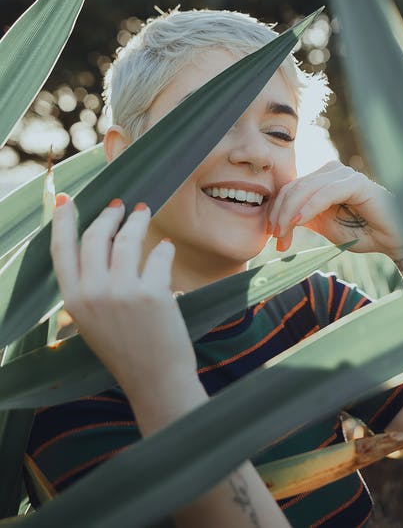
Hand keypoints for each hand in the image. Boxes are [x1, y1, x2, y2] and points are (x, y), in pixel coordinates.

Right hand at [50, 195, 199, 404]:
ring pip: (127, 239)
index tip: (65, 199)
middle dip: (108, 215)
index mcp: (73, 301)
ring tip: (142, 213)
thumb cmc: (126, 349)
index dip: (63, 220)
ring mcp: (122, 293)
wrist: (155, 380)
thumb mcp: (93, 320)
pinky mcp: (152, 293)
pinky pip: (157, 255)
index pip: (61, 249)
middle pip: (95, 237)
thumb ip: (90, 286)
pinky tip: (164, 246)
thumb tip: (99, 243)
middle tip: (120, 205)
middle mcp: (93, 294)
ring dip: (136, 221)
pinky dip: (162, 248)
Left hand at [267, 161, 402, 256]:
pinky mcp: (355, 182)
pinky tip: (298, 221)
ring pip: (305, 189)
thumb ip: (302, 218)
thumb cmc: (361, 232)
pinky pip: (324, 193)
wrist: (392, 239)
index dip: (276, 211)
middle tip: (275, 238)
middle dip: (279, 213)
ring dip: (289, 213)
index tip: (272, 236)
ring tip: (283, 233)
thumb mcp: (323, 225)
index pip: (289, 189)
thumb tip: (275, 223)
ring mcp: (343, 174)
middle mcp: (330, 172)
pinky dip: (308, 208)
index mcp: (320, 179)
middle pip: (293, 187)